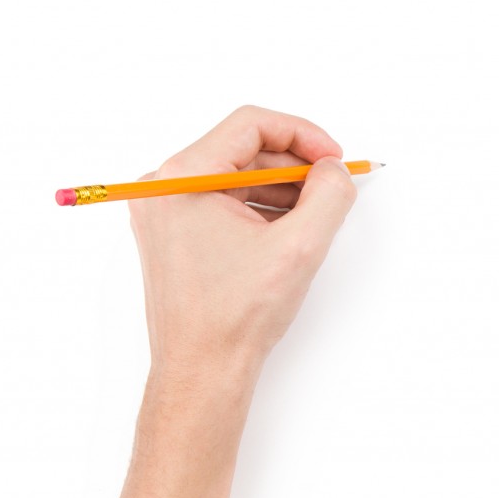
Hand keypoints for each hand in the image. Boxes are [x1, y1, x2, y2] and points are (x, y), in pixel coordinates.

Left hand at [130, 105, 356, 375]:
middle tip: (331, 189)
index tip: (333, 159)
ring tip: (313, 218)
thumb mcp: (299, 247)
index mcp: (181, 179)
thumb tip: (334, 171)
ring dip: (281, 190)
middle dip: (294, 167)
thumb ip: (329, 195)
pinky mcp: (176, 235)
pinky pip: (226, 203)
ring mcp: (166, 213)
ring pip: (237, 177)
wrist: (203, 371)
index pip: (250, 125)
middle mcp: (163, 189)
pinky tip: (288, 234)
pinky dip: (262, 210)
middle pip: (244, 150)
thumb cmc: (235, 317)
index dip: (302, 135)